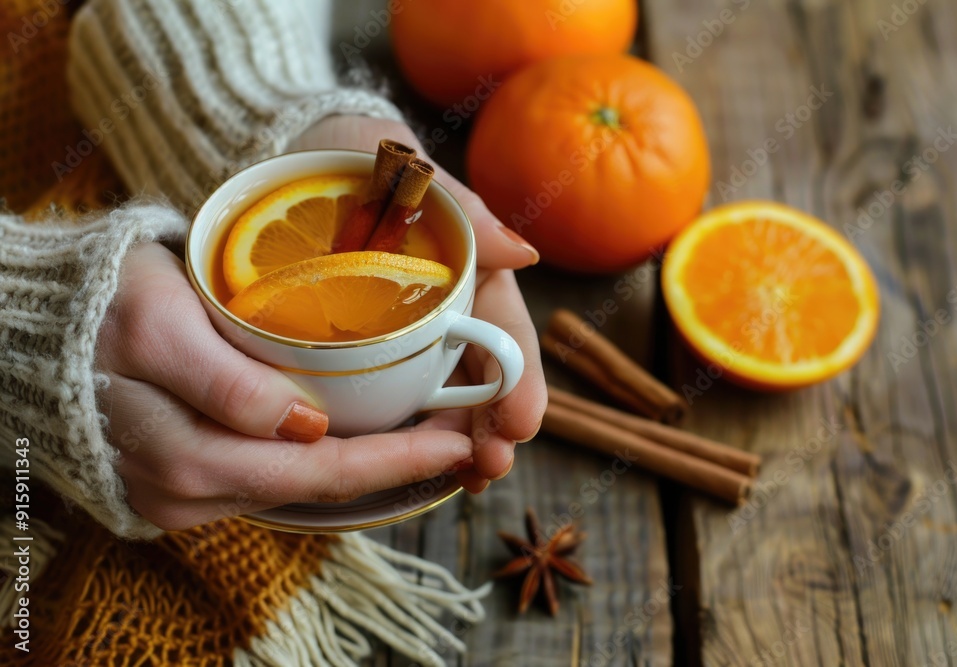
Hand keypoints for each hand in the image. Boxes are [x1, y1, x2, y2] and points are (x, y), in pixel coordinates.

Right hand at [99, 244, 478, 529]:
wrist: (45, 330)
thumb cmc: (105, 307)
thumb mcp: (159, 319)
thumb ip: (226, 380)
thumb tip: (305, 425)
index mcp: (185, 451)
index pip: (315, 465)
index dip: (393, 456)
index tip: (456, 437)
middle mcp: (185, 485)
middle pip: (317, 484)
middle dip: (396, 466)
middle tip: (463, 439)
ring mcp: (183, 491)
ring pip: (297, 487)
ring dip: (368, 468)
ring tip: (429, 438)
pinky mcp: (183, 487)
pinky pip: (269, 483)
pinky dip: (323, 465)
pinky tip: (364, 442)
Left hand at [290, 115, 546, 490]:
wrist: (295, 165)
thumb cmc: (360, 157)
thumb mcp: (411, 171)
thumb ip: (465, 209)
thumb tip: (523, 256)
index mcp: (468, 275)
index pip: (508, 335)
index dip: (521, 382)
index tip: (522, 423)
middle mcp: (445, 312)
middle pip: (485, 380)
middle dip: (494, 427)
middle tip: (489, 465)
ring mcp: (407, 337)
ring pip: (445, 401)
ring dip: (459, 443)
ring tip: (464, 478)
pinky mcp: (366, 352)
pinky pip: (394, 400)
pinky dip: (407, 437)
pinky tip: (408, 467)